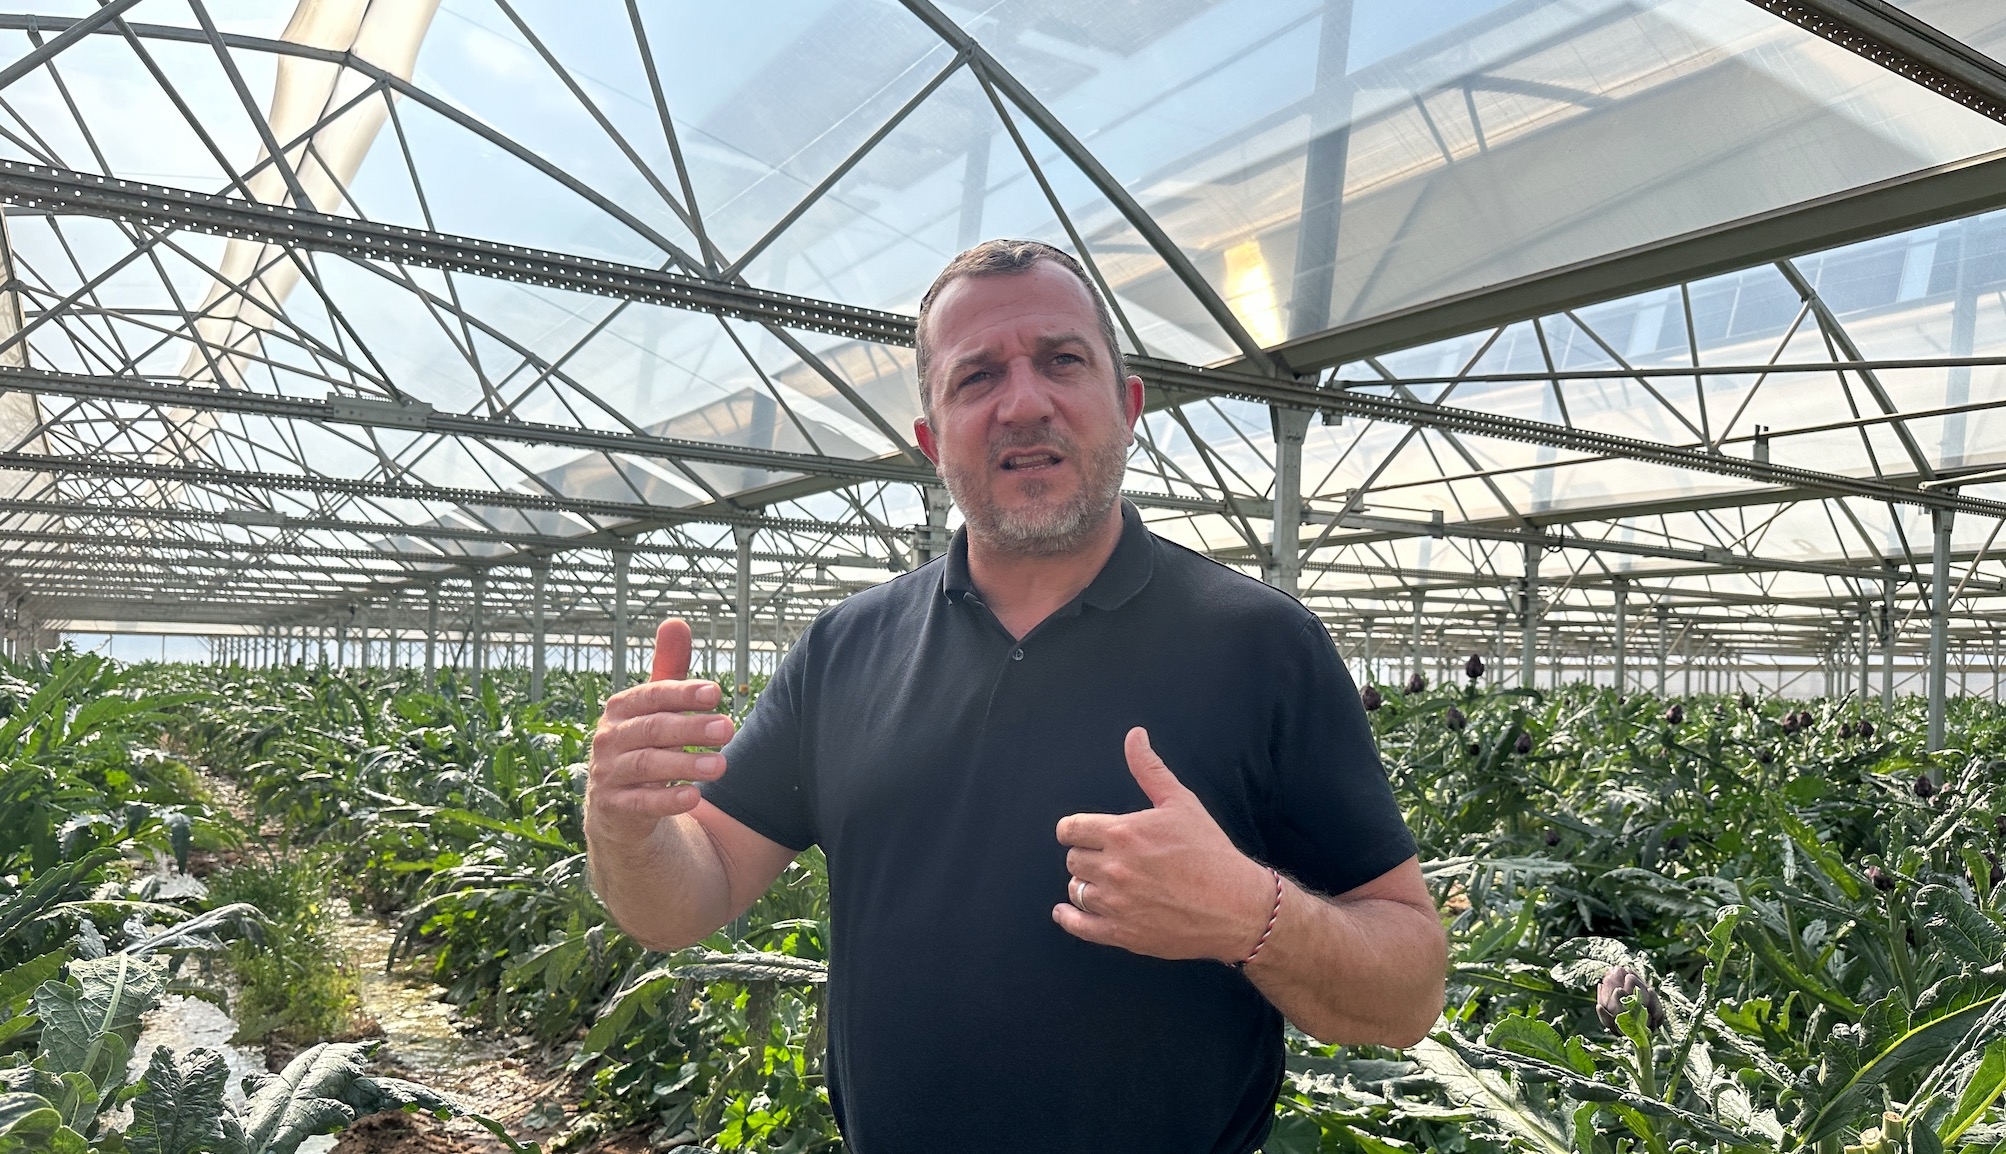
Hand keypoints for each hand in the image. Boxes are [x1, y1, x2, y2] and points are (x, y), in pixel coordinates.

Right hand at [584, 619, 735, 849]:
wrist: (618, 809)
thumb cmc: (644, 745)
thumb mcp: (655, 709)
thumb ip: (668, 670)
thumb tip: (675, 621)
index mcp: (621, 709)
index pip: (652, 695)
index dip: (682, 693)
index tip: (716, 693)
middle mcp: (609, 739)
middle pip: (652, 729)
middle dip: (690, 728)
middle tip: (729, 729)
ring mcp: (608, 774)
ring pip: (647, 765)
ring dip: (685, 763)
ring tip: (721, 765)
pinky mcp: (614, 809)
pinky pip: (641, 803)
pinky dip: (667, 800)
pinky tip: (695, 796)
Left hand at [1053, 727, 1274, 962]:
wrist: (1237, 906)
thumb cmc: (1210, 852)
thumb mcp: (1181, 803)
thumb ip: (1150, 769)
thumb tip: (1135, 735)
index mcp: (1123, 833)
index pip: (1070, 829)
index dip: (1075, 830)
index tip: (1083, 833)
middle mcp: (1113, 868)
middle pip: (1072, 859)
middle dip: (1085, 856)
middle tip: (1106, 857)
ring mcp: (1116, 904)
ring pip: (1076, 890)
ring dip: (1085, 884)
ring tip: (1104, 882)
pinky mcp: (1122, 934)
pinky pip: (1079, 927)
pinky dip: (1068, 918)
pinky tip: (1065, 913)